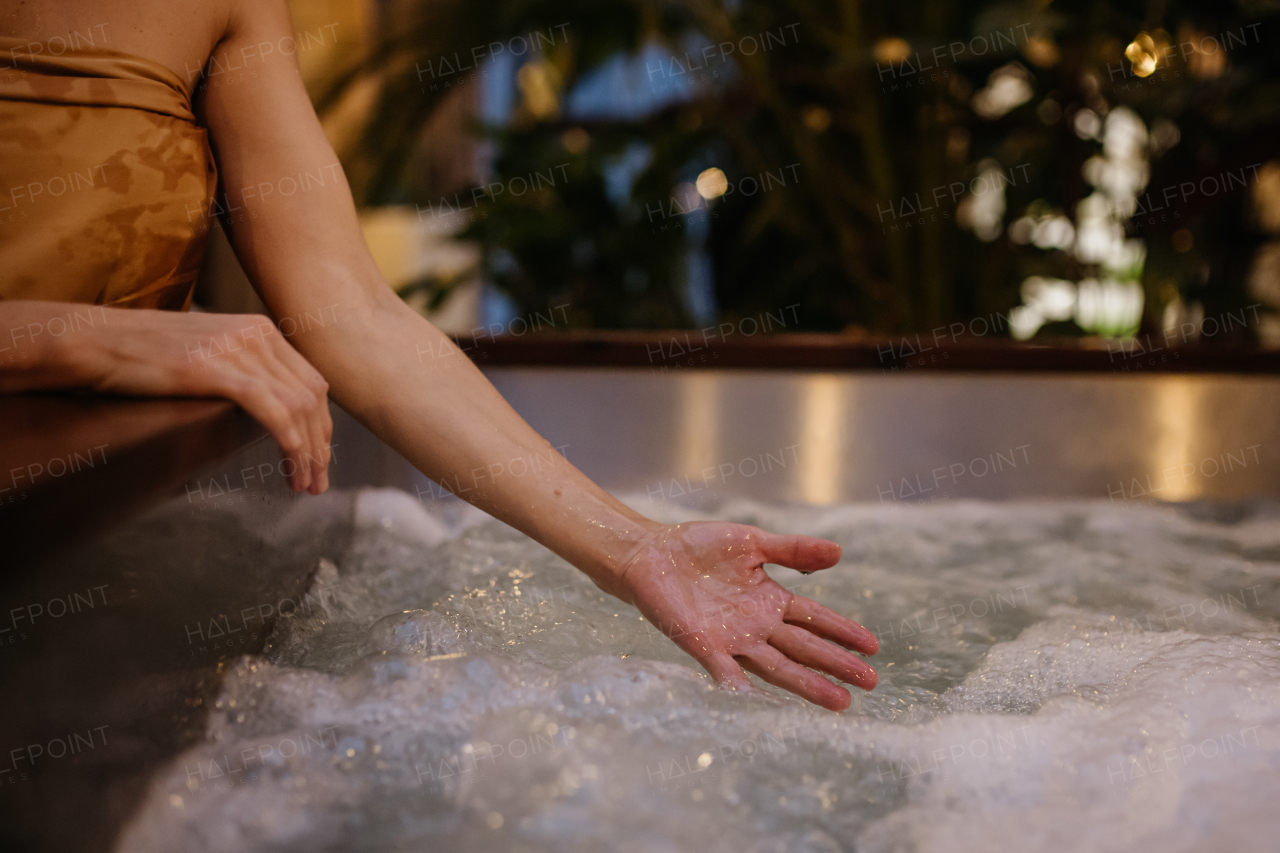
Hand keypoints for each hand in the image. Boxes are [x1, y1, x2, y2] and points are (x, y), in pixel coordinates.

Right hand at [46, 306, 331, 492]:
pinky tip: (291, 461)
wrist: (92, 340)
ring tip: (302, 484)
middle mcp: (257, 335)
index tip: (319, 459)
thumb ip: (239, 370)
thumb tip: (263, 406)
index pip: (310, 382)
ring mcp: (238, 349)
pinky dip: (289, 439)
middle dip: (320, 446)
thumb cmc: (140, 354)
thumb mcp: (204, 354)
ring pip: (297, 407)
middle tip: (316, 483)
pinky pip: (271, 408)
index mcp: (259, 330)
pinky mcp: (216, 368)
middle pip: (311, 397)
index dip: (321, 426)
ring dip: (306, 452)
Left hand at [616, 521, 877, 710]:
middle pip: (803, 648)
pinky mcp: (701, 644)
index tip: (872, 647)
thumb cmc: (700, 547)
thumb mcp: (752, 542)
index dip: (843, 632)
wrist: (652, 553)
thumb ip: (792, 551)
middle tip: (869, 682)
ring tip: (839, 701)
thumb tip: (839, 553)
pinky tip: (751, 697)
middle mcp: (757, 625)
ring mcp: (731, 639)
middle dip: (836, 665)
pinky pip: (722, 668)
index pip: (816, 619)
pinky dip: (734, 682)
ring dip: (806, 684)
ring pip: (776, 666)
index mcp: (771, 600)